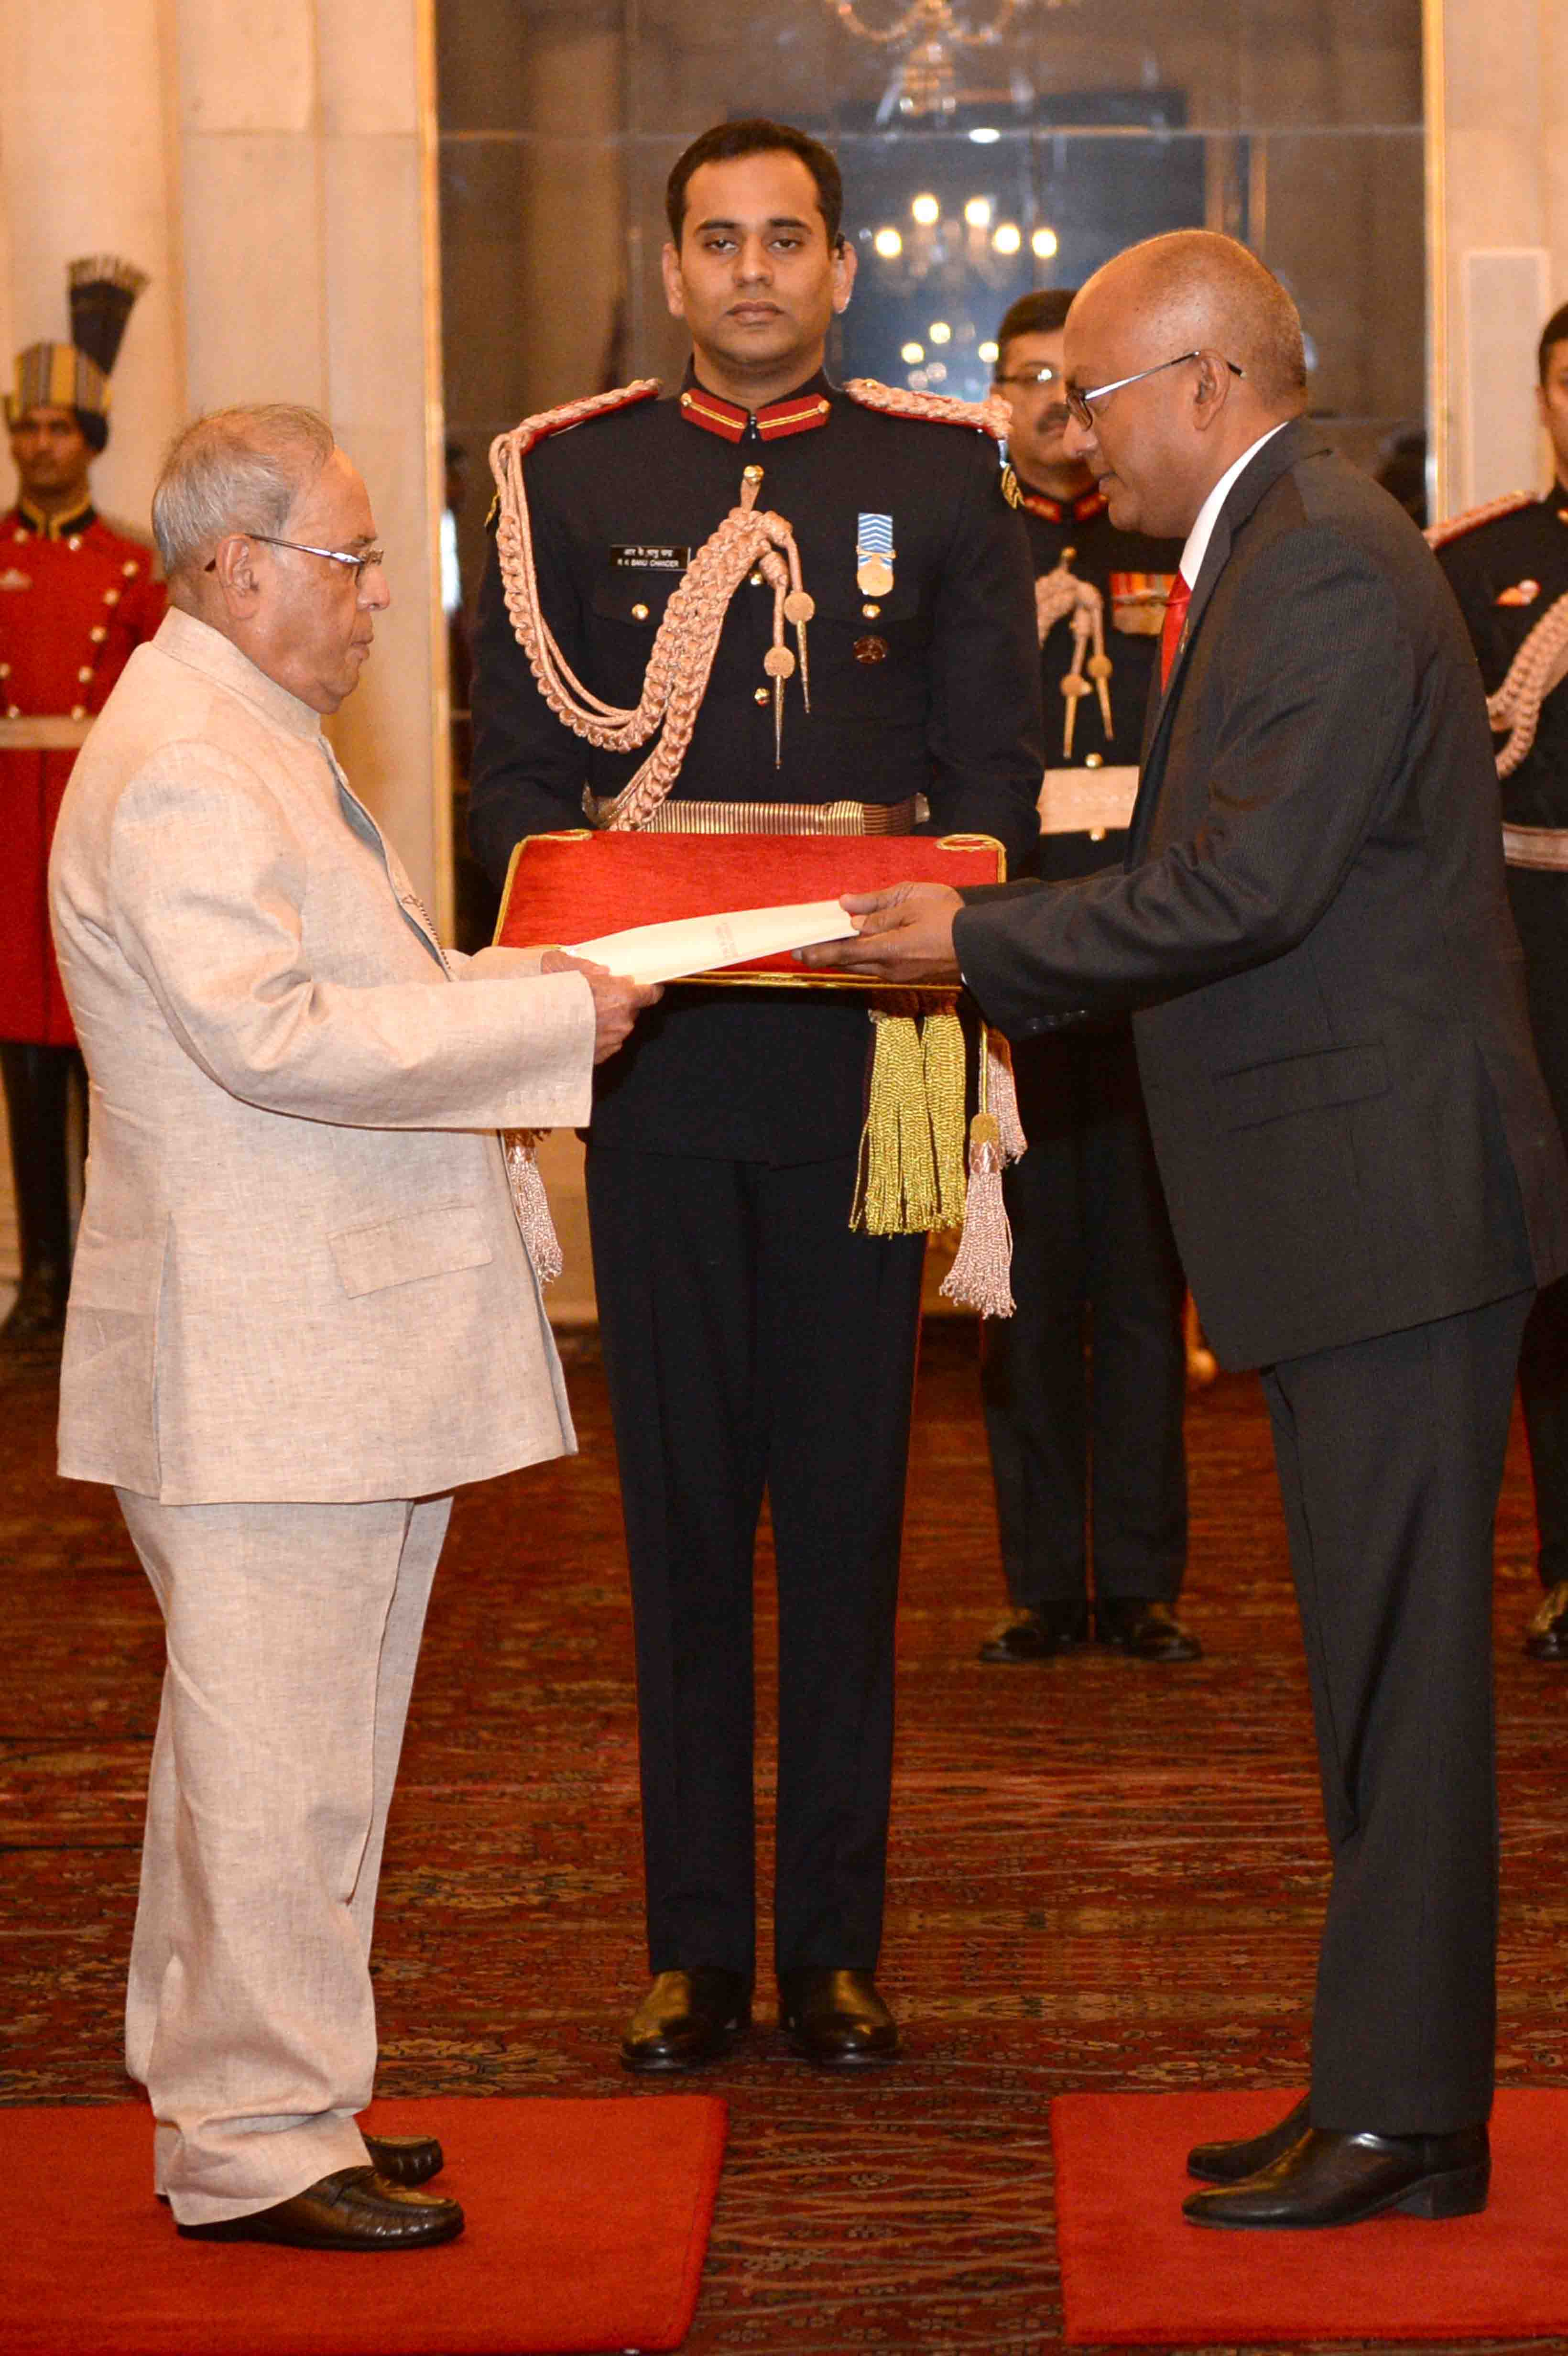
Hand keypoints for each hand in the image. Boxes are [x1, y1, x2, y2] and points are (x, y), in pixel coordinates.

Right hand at [541, 949, 662, 1062]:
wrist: (529, 1029)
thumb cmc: (549, 995)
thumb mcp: (565, 966)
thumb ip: (591, 968)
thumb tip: (604, 972)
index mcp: (621, 998)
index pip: (651, 994)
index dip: (647, 989)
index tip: (642, 987)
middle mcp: (622, 1023)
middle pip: (631, 1011)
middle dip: (618, 1004)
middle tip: (595, 998)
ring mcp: (611, 1042)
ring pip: (617, 1028)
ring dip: (605, 1021)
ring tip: (581, 1015)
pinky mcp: (599, 1057)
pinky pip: (605, 1043)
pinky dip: (596, 1036)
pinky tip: (577, 1029)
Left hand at [795, 883, 963, 985]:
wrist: (981, 944)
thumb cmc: (949, 917)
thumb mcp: (911, 900)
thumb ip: (876, 906)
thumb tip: (847, 906)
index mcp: (888, 948)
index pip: (844, 952)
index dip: (818, 952)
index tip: (797, 953)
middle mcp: (889, 967)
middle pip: (848, 963)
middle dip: (825, 956)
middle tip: (804, 950)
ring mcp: (899, 974)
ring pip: (862, 967)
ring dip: (843, 958)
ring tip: (826, 947)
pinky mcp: (908, 975)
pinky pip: (877, 967)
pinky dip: (862, 958)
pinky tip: (859, 948)